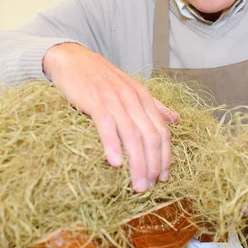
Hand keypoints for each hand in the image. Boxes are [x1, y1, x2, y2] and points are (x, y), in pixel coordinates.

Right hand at [43, 43, 178, 192]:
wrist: (72, 59)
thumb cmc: (101, 78)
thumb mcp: (131, 89)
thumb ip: (154, 106)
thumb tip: (175, 119)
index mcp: (144, 98)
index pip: (162, 132)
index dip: (165, 157)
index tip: (164, 178)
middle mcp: (133, 99)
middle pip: (150, 137)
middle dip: (153, 165)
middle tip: (149, 188)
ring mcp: (114, 100)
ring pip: (132, 135)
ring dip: (137, 163)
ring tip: (137, 185)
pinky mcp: (94, 101)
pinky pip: (106, 126)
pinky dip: (112, 145)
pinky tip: (115, 163)